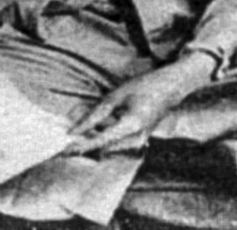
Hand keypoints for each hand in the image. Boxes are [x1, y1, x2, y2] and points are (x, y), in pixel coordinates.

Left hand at [66, 51, 216, 155]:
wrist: (172, 86)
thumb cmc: (144, 85)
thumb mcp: (118, 95)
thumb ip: (97, 113)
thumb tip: (76, 129)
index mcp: (130, 126)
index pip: (100, 140)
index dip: (81, 146)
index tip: (64, 151)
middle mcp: (137, 138)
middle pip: (104, 147)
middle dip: (86, 144)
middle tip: (66, 146)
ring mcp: (141, 141)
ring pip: (111, 146)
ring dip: (95, 140)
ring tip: (79, 135)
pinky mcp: (141, 139)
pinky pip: (119, 143)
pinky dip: (106, 137)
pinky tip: (97, 129)